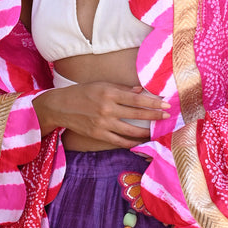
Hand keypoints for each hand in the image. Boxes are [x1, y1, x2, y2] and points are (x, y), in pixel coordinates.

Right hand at [36, 81, 170, 147]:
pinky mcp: (98, 134)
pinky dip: (131, 142)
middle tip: (167, 116)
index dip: (153, 102)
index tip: (165, 104)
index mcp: (109, 93)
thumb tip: (140, 91)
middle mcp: (107, 108)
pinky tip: (140, 141)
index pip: (137, 99)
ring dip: (146, 131)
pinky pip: (119, 141)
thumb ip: (122, 88)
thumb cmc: (82, 92)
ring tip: (156, 131)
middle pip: (137, 114)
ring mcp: (103, 123)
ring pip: (130, 130)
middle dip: (154, 116)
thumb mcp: (102, 84)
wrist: (61, 106)